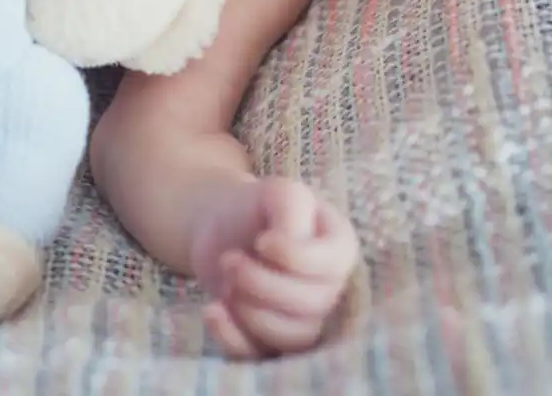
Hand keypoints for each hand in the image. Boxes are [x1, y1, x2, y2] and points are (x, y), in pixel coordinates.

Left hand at [190, 177, 358, 358]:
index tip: (261, 240)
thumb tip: (294, 246)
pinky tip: (212, 310)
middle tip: (229, 260)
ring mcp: (305, 320)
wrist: (223, 228)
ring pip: (293, 337)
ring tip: (225, 281)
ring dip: (250, 311)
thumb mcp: (278, 193)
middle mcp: (330, 288)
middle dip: (261, 283)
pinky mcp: (274, 341)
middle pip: (310, 305)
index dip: (293, 257)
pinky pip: (263, 357)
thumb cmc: (256, 207)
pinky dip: (234, 339)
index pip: (330, 266)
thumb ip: (292, 213)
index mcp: (339, 248)